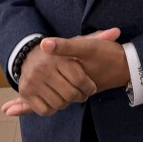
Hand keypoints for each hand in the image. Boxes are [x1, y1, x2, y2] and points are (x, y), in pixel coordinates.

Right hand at [1, 28, 121, 116]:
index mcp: (58, 56)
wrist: (29, 56)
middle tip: (82, 94)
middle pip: (70, 94)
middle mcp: (43, 67)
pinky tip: (56, 99)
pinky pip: (45, 110)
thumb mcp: (78, 44)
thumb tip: (117, 31)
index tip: (91, 87)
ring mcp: (32, 80)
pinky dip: (53, 108)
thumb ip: (98, 38)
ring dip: (66, 103)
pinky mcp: (25, 92)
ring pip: (59, 103)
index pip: (79, 78)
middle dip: (80, 97)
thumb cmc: (61, 54)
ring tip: (68, 95)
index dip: (88, 87)